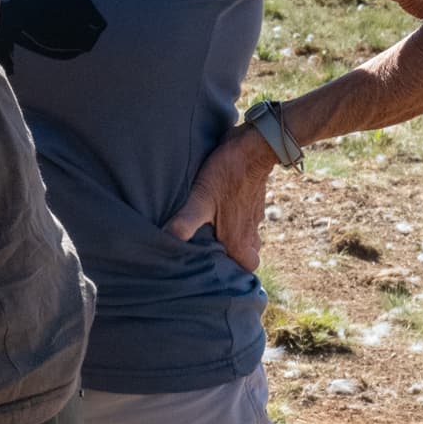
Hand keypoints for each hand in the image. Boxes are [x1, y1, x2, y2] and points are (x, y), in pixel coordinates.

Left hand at [164, 123, 278, 274]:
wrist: (254, 147)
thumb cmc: (227, 174)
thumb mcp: (201, 197)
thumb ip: (186, 221)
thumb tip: (167, 239)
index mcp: (240, 241)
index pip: (243, 272)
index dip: (230, 277)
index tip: (211, 274)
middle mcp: (250, 235)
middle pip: (245, 259)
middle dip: (232, 261)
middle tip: (210, 256)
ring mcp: (255, 219)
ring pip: (248, 241)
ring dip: (233, 241)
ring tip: (211, 237)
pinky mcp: (254, 204)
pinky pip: (247, 222)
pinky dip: (235, 223)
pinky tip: (220, 214)